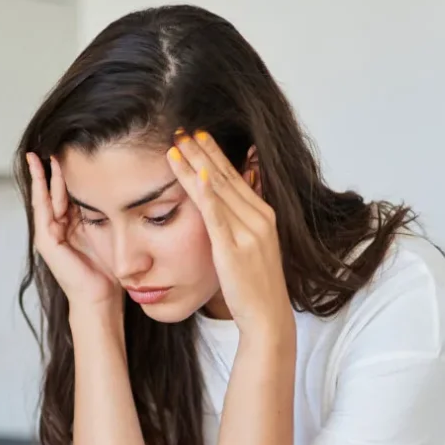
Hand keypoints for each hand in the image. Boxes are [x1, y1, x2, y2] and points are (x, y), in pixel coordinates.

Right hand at [26, 152, 121, 313]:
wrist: (102, 298)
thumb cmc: (109, 270)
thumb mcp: (110, 231)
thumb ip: (108, 211)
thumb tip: (122, 185)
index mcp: (72, 225)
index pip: (66, 192)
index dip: (67, 172)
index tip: (70, 149)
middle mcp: (58, 228)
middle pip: (53, 191)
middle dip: (52, 168)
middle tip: (53, 143)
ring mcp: (49, 234)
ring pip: (46, 196)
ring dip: (44, 174)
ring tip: (43, 152)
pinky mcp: (46, 241)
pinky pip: (42, 209)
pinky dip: (40, 190)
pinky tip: (41, 172)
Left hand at [167, 131, 293, 341]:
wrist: (267, 315)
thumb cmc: (255, 284)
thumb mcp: (253, 246)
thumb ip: (244, 220)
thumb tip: (234, 200)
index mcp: (263, 214)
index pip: (235, 176)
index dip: (214, 154)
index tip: (197, 135)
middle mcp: (259, 218)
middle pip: (226, 176)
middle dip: (202, 151)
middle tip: (182, 129)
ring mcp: (248, 232)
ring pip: (218, 190)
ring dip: (195, 165)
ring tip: (177, 145)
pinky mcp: (234, 249)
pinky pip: (217, 216)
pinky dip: (206, 194)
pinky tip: (195, 175)